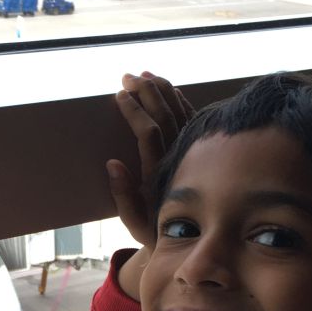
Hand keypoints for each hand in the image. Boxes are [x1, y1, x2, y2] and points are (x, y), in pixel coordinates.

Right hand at [106, 71, 194, 247]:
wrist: (190, 235)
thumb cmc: (154, 229)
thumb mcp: (134, 222)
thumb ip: (123, 196)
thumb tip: (113, 164)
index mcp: (159, 173)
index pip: (149, 132)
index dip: (135, 111)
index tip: (120, 95)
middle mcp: (178, 158)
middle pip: (165, 115)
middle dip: (146, 92)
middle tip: (128, 76)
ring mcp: (190, 151)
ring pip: (180, 112)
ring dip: (163, 90)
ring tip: (145, 74)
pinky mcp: (198, 149)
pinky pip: (192, 117)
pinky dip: (180, 99)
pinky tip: (169, 89)